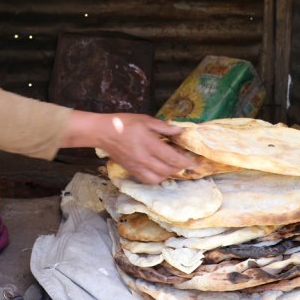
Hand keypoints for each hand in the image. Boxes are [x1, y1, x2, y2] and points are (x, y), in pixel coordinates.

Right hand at [64, 111, 196, 183]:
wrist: (103, 132)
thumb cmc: (125, 123)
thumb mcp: (145, 120)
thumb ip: (163, 127)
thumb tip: (180, 131)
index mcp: (149, 144)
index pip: (172, 157)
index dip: (186, 162)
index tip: (196, 163)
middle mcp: (144, 158)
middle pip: (167, 169)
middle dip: (180, 168)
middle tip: (187, 164)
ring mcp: (137, 166)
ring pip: (159, 178)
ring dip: (169, 173)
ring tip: (173, 166)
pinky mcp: (132, 170)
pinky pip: (148, 179)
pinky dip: (158, 177)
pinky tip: (160, 170)